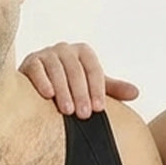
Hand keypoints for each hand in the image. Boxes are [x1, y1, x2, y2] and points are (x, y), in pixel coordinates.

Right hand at [18, 42, 138, 116]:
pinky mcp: (30, 62)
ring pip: (56, 70)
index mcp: (83, 53)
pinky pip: (37, 69)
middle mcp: (65, 49)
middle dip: (81, 93)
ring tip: (67, 111)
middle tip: (84, 115)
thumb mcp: (91, 86)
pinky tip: (48, 96)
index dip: (97, 89)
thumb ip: (112, 89)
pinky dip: (42, 81)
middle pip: (75, 70)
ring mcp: (46, 54)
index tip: (100, 109)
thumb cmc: (69, 87)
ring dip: (63, 91)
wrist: (37, 86)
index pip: (93, 68)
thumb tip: (136, 93)